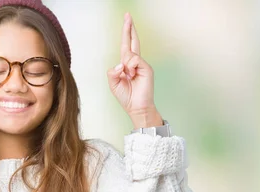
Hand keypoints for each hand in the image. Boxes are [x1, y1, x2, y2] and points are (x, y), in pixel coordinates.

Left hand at [107, 13, 162, 128]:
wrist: (136, 107)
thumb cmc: (127, 97)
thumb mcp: (113, 83)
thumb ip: (112, 72)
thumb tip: (121, 64)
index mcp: (126, 64)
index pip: (127, 45)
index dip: (126, 32)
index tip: (127, 20)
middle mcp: (135, 62)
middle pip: (132, 41)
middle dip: (129, 28)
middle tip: (128, 15)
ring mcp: (142, 64)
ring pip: (128, 54)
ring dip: (125, 65)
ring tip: (128, 77)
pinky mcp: (147, 68)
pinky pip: (134, 60)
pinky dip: (130, 67)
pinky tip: (132, 75)